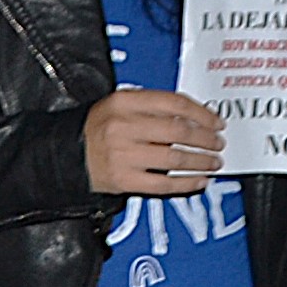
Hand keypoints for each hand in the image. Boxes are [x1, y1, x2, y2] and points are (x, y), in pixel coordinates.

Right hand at [83, 87, 225, 197]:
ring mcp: (123, 155)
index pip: (174, 104)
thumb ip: (154, 107)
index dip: (202, 114)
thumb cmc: (100, 129)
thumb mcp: (121, 106)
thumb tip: (196, 119)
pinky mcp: (124, 180)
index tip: (217, 122)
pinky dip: (187, 184)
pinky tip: (199, 181)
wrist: (68, 155)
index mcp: (124, 102)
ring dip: (201, 162)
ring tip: (213, 163)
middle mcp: (123, 127)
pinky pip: (164, 184)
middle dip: (205, 139)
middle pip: (178, 131)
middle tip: (218, 143)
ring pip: (175, 159)